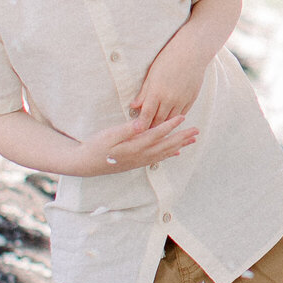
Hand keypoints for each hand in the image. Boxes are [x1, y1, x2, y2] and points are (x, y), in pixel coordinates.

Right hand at [79, 115, 198, 175]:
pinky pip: (157, 158)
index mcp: (135, 146)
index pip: (157, 134)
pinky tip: (176, 152)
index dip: (170, 125)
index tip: (183, 117)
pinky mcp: (137, 162)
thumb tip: (141, 124)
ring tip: (192, 140)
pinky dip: (168, 154)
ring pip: (164, 152)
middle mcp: (140, 155)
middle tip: (196, 131)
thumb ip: (126, 129)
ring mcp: (140, 160)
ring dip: (179, 145)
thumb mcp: (108, 135)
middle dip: (182, 137)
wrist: (86, 164)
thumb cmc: (95, 146)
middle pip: (166, 145)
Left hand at [132, 28, 206, 127]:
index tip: (135, 132)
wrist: (192, 52)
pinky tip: (169, 120)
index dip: (140, 125)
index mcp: (157, 92)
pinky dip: (174, 118)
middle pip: (158, 120)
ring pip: (170, 120)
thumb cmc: (169, 59)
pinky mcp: (191, 99)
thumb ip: (144, 92)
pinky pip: (181, 114)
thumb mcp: (152, 74)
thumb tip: (134, 106)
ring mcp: (182, 101)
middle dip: (150, 127)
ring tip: (155, 129)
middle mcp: (170, 99)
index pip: (146, 115)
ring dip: (163, 125)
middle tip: (143, 133)